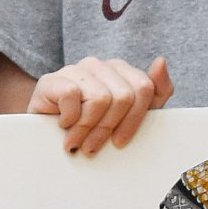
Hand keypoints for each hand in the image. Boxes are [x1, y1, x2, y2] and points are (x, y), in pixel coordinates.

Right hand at [28, 56, 172, 153]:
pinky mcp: (52, 80)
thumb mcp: (130, 116)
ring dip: (87, 129)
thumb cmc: (90, 128)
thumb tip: (161, 61)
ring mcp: (75, 69)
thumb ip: (155, 91)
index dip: (135, 120)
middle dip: (109, 128)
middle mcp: (99, 65)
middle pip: (123, 96)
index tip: (120, 142)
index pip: (144, 87)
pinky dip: (69, 118)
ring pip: (100, 98)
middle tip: (93, 147)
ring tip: (77, 142)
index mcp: (120, 70)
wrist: (46, 138)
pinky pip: (72, 95)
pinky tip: (63, 124)